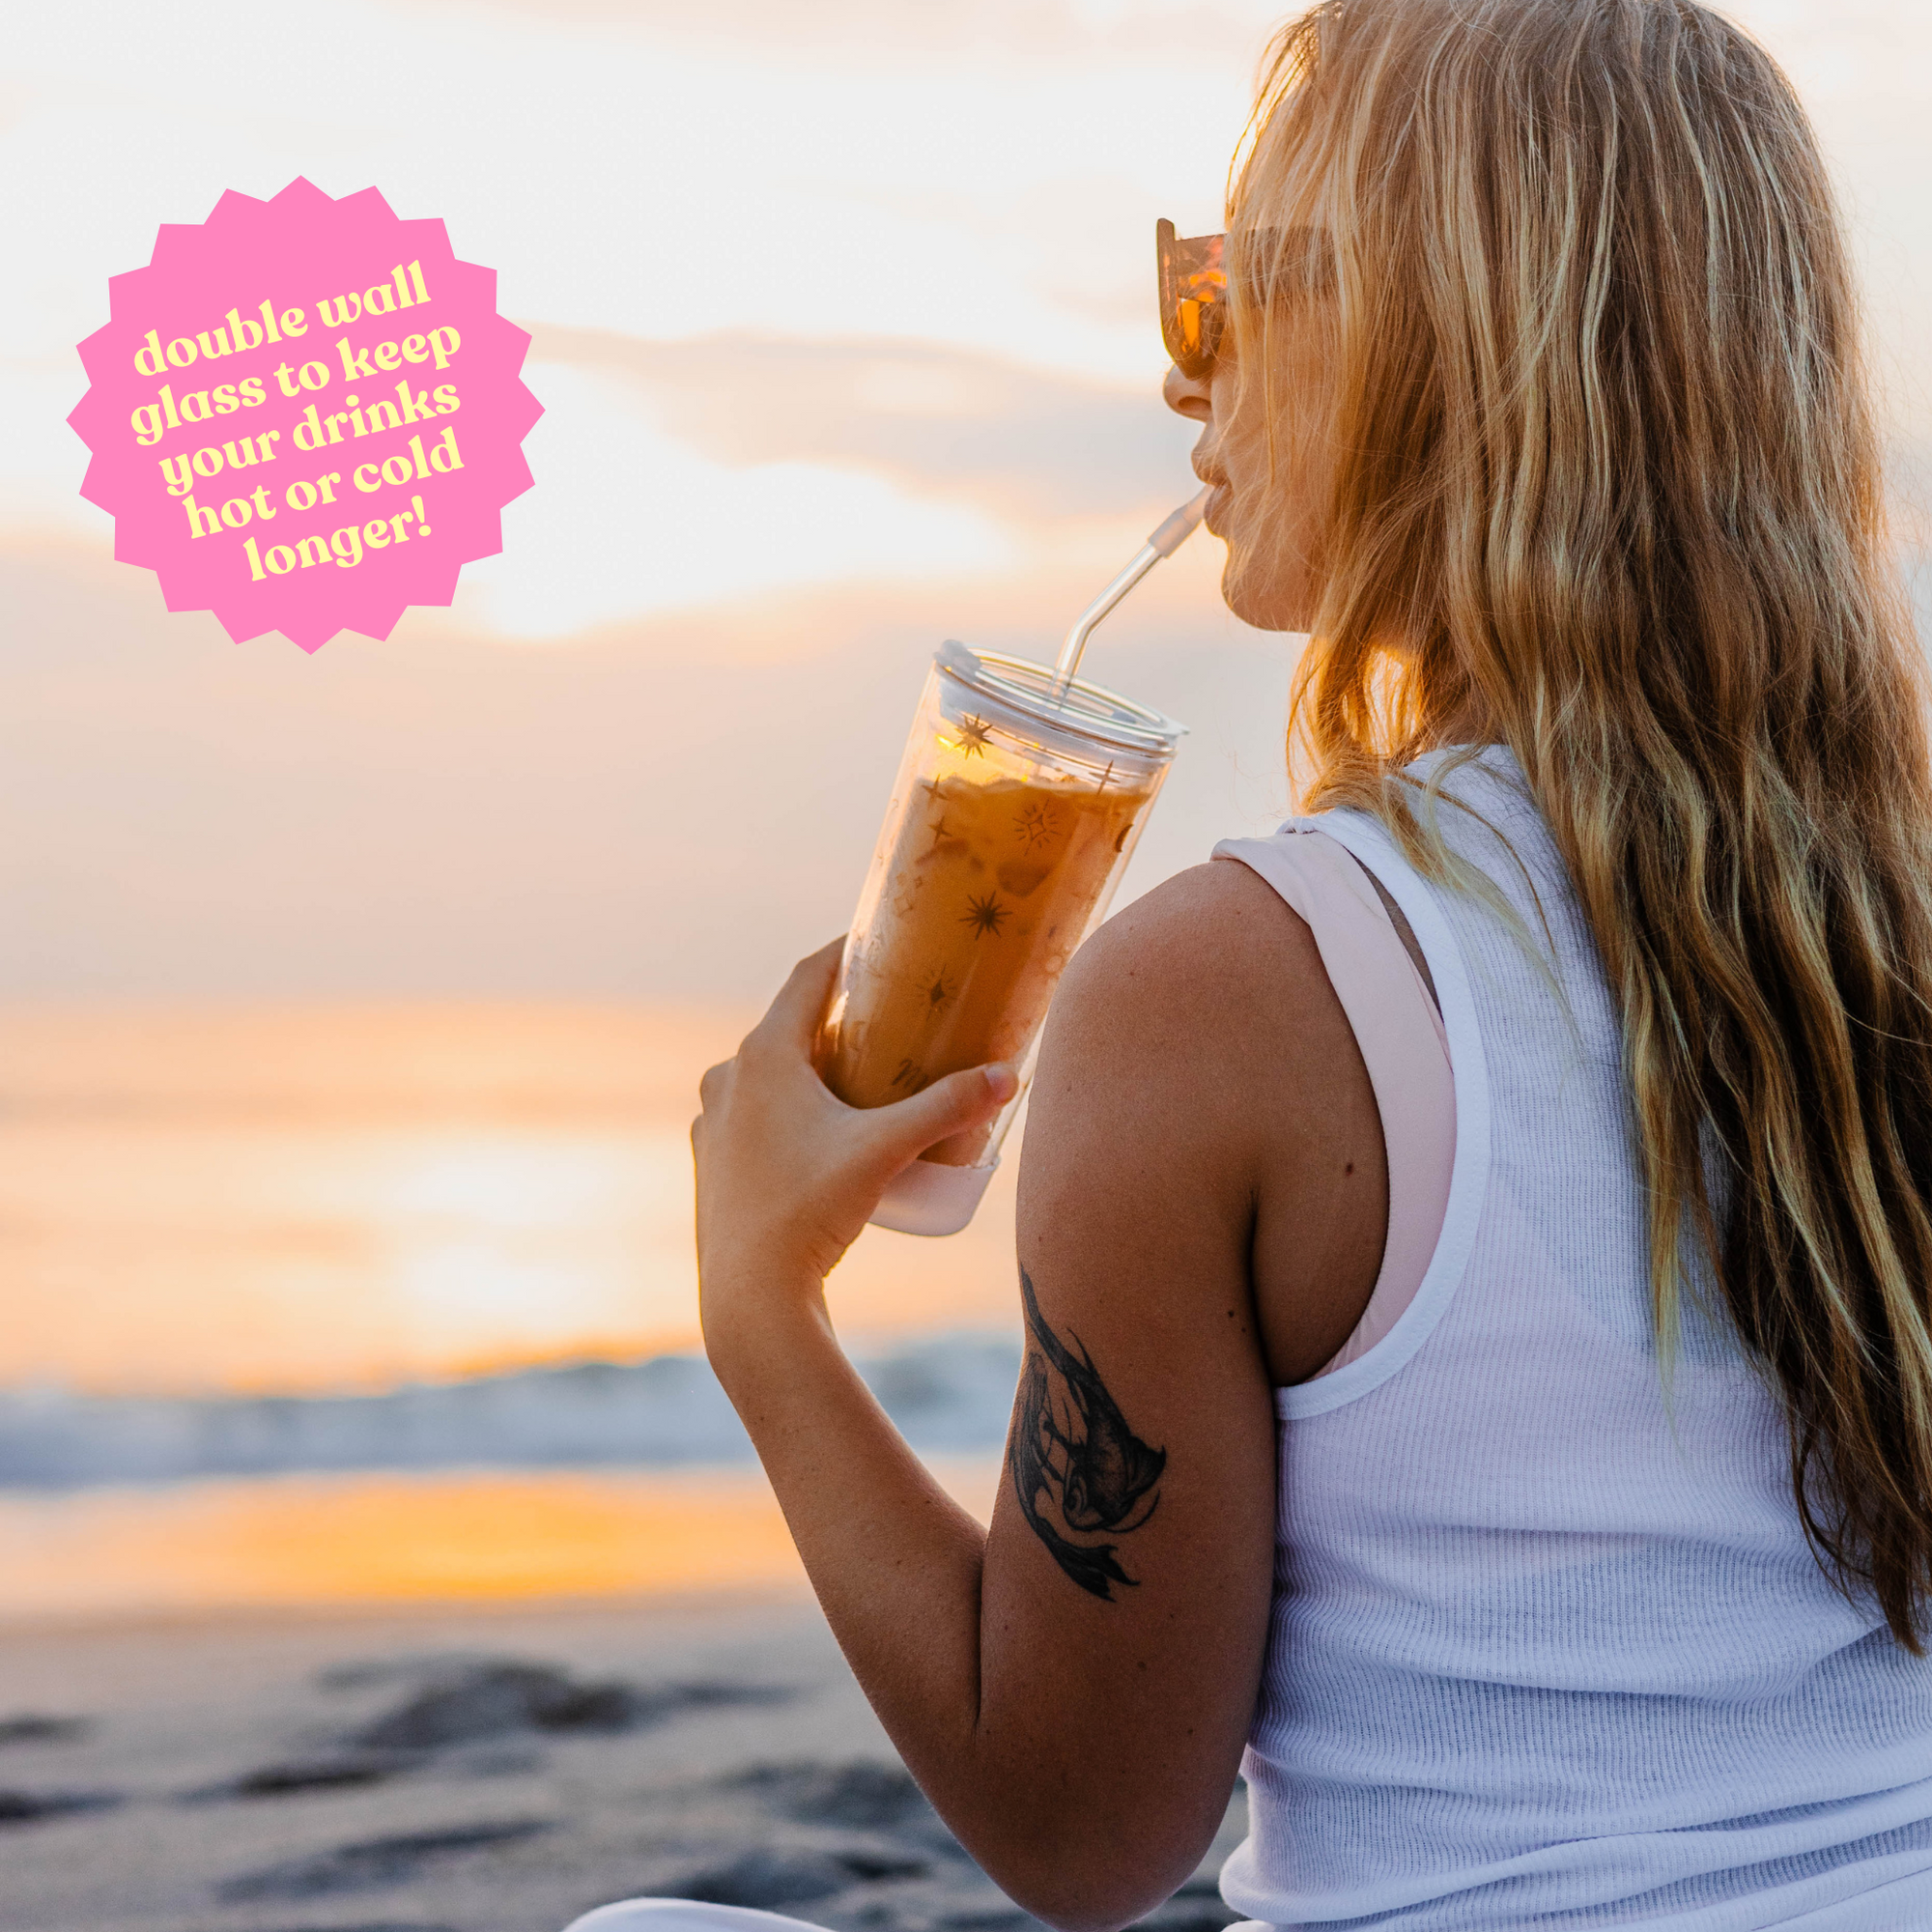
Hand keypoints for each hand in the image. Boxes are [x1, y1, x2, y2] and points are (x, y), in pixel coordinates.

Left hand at [692, 939, 1018, 1335]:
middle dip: (837, 1015)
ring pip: (767, 1073)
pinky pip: (752, 1112)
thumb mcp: (887, 1152)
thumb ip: (948, 1108)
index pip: (808, 978)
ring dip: (809, 1064)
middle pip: (789, 1024)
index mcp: (764, 1055)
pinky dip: (786, 1106)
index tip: (881, 940)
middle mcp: (728, 1077)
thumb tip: (1009, 1074)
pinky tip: (818, 1129)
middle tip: (890, 1012)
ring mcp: (713, 1121)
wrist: (750, 1297)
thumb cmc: (811, 1212)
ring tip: (860, 1073)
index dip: (847, 952)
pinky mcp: (711, 1161)